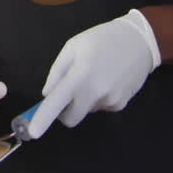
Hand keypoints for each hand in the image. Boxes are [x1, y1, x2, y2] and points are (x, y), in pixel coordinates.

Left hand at [26, 9, 160, 138]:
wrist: (140, 41)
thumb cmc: (102, 39)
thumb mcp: (73, 46)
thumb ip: (57, 72)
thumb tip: (48, 94)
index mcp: (80, 75)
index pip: (57, 102)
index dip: (43, 118)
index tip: (33, 133)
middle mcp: (95, 93)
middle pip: (71, 118)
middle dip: (64, 111)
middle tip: (69, 90)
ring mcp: (110, 101)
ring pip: (86, 110)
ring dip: (85, 99)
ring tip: (96, 74)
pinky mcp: (121, 105)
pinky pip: (100, 107)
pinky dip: (98, 97)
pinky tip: (108, 79)